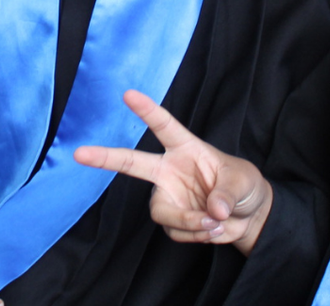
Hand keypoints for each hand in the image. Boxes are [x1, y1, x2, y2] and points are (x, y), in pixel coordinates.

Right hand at [74, 90, 272, 256]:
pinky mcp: (172, 219)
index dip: (146, 110)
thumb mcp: (243, 180)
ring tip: (216, 221)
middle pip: (131, 162)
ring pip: (161, 212)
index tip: (128, 94)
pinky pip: (175, 231)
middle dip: (104, 157)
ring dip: (190, 222)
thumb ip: (227, 193)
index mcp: (185, 148)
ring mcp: (167, 195)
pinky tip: (211, 227)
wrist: (250, 217)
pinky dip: (197, 234)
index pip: (163, 126)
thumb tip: (212, 211)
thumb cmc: (244, 185)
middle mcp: (169, 170)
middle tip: (80, 153)